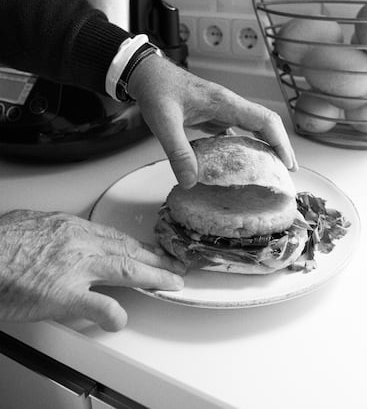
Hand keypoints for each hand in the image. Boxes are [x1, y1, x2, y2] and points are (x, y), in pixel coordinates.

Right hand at [0, 210, 184, 330]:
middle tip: (176, 265)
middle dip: (156, 259)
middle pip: (128, 250)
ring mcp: (76, 268)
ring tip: (172, 283)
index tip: (153, 250)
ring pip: (126, 270)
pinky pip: (99, 305)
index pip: (116, 236)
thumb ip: (53, 228)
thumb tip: (58, 230)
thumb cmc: (0, 242)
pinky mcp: (64, 294)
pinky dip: (114, 314)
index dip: (139, 245)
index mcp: (72, 228)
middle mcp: (80, 244)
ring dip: (154, 277)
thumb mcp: (31, 221)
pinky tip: (122, 320)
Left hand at [128, 55, 297, 188]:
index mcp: (224, 102)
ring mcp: (221, 109)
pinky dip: (243, 145)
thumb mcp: (163, 122)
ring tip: (270, 168)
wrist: (145, 73)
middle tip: (286, 170)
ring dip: (264, 145)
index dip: (280, 141)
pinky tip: (240, 161)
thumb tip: (190, 181)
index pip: (264, 120)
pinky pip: (236, 130)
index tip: (287, 162)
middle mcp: (228, 104)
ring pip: (252, 127)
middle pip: (265, 124)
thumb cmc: (156, 89)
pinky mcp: (212, 114)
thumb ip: (177, 151)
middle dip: (279, 145)